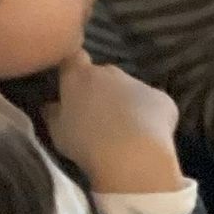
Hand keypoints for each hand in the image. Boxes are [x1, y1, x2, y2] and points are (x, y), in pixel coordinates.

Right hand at [42, 55, 184, 193]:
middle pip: (104, 75)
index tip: (72, 82)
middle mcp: (110, 72)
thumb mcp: (58, 132)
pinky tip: (148, 138)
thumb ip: (54, 114)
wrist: (132, 156)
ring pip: (131, 90)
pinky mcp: (163, 99)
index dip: (73, 67)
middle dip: (102, 90)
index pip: (73, 58)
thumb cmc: (86, 144)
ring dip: (127, 104)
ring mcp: (139, 83)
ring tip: (126, 133)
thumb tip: (51, 106)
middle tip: (99, 117)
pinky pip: (154, 104)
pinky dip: (152, 117)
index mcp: (80, 76)